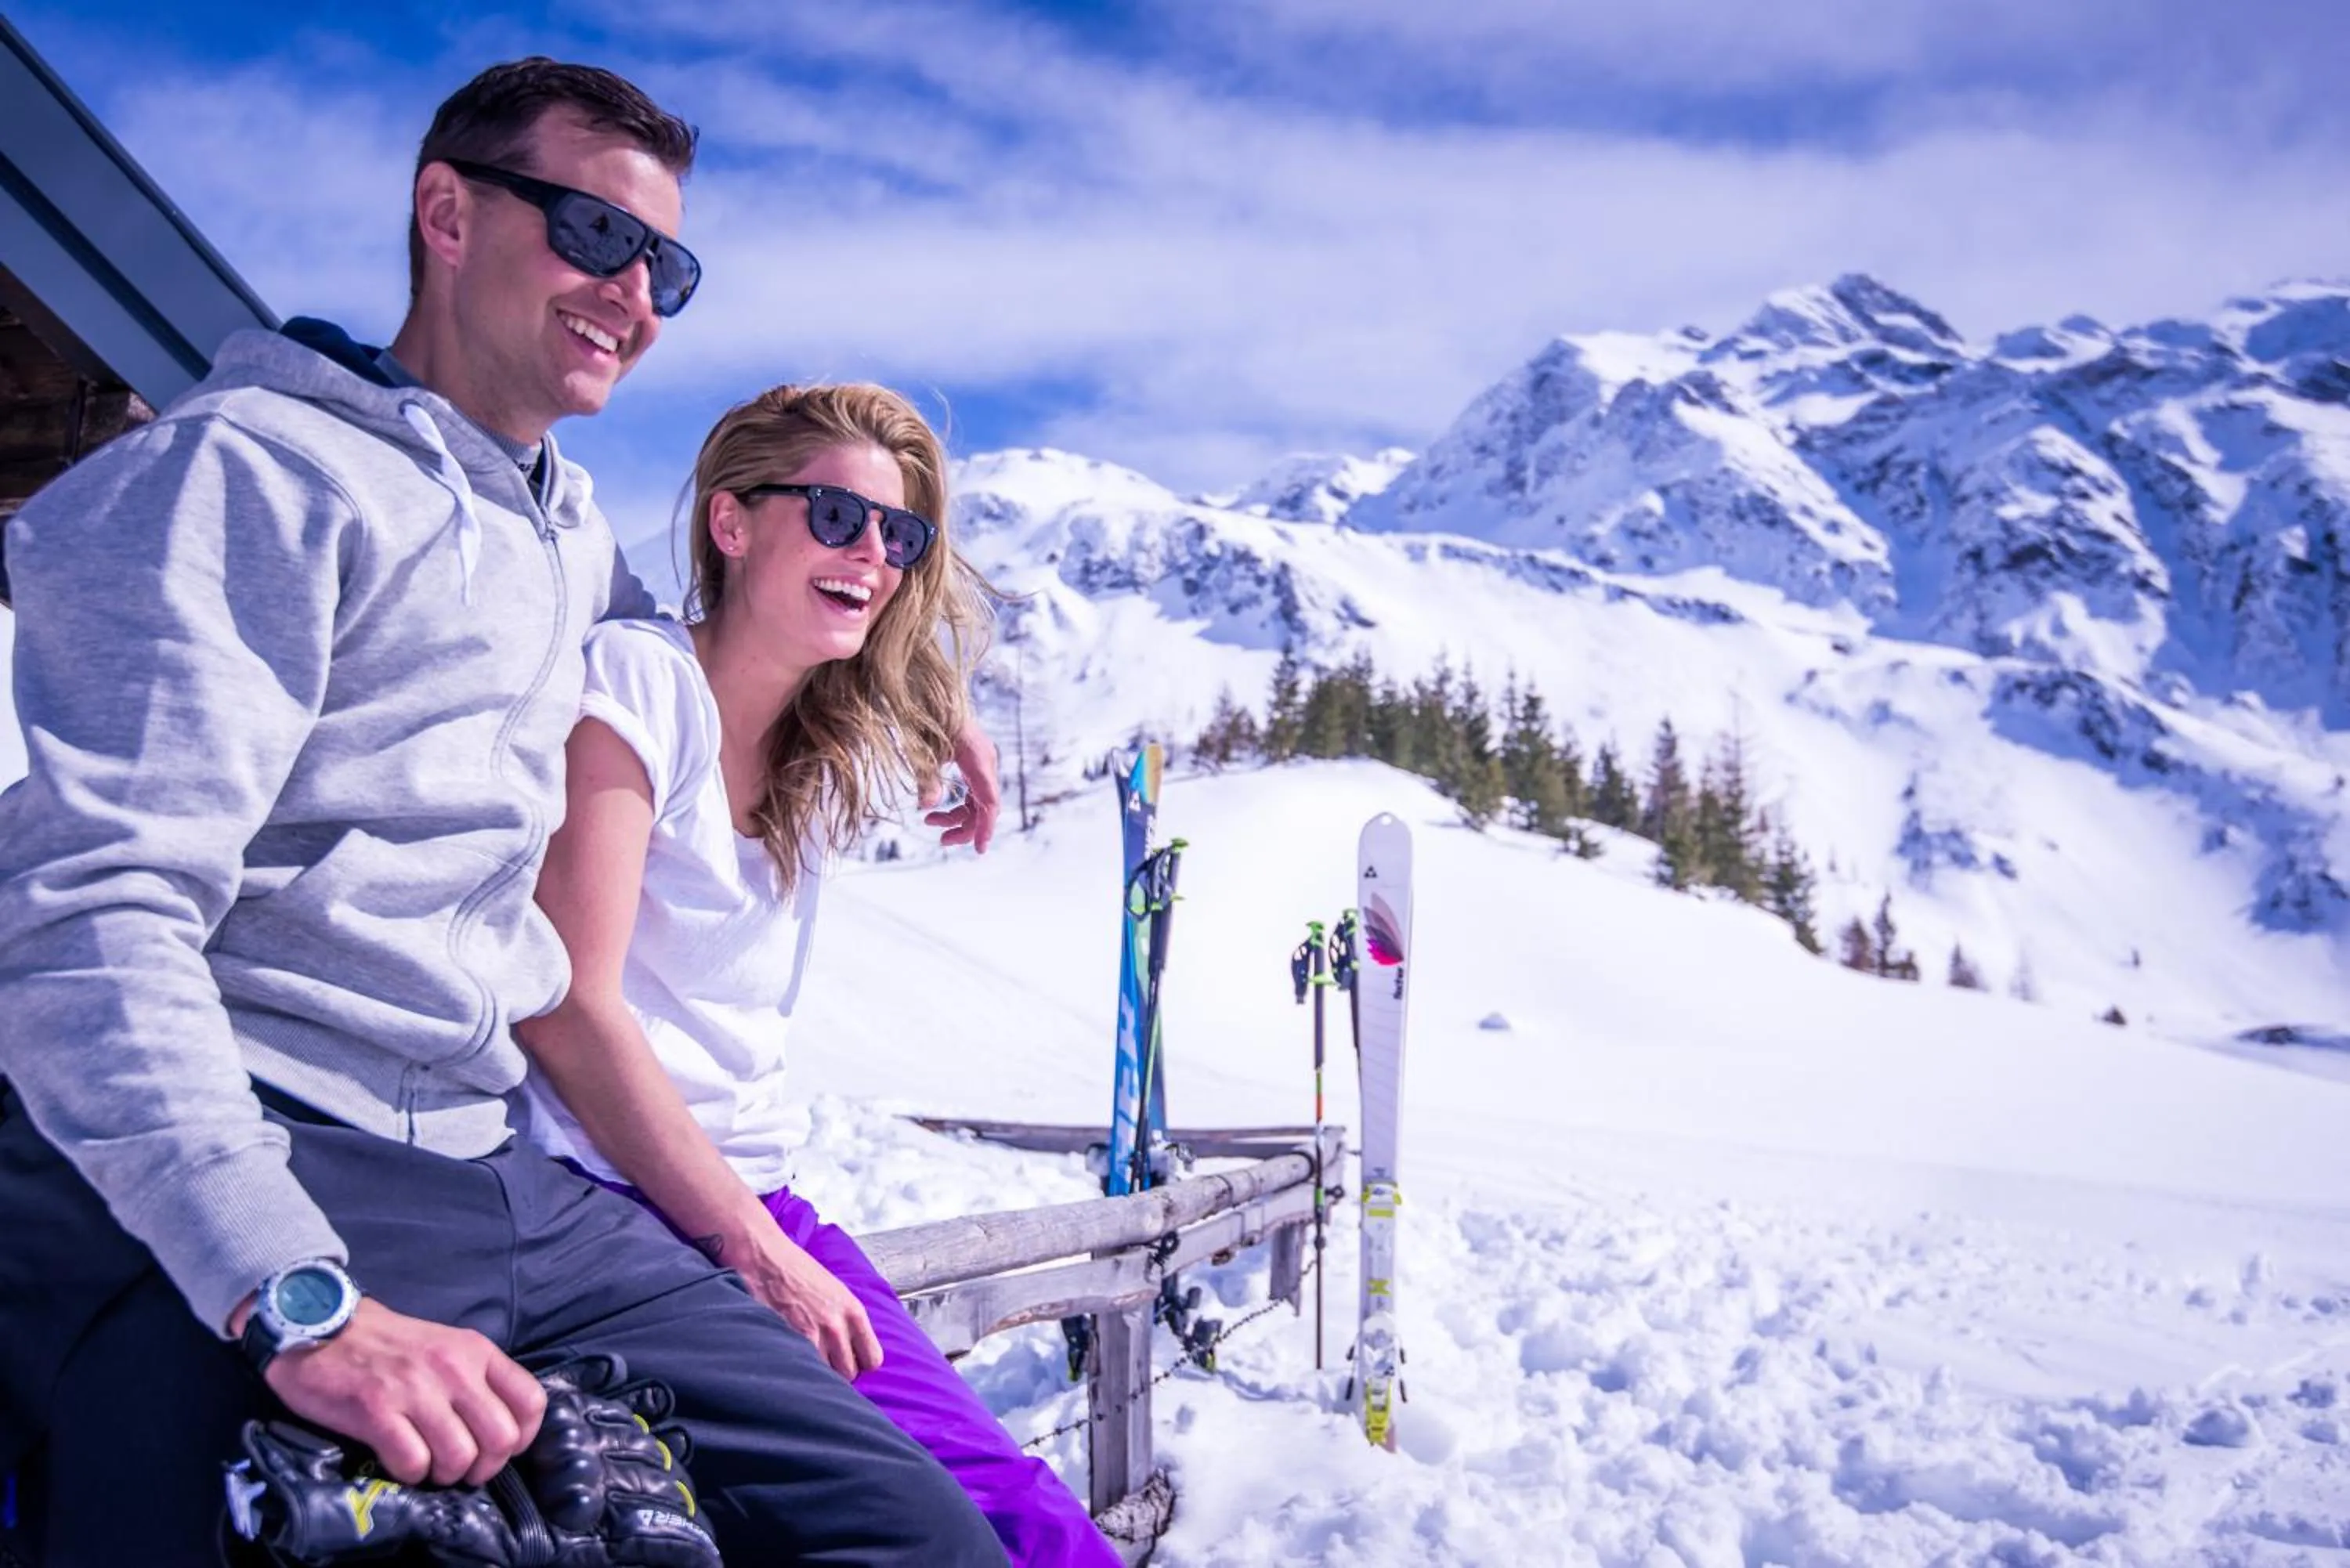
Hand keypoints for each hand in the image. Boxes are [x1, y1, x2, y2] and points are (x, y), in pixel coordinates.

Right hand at [226, 1355, 719, 1567]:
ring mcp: (421, 1387)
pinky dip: (406, 1470)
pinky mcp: (380, 1406)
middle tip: (449, 1469)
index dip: (522, 1451)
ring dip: (442, 1474)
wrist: (317, 1320)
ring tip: (416, 1463)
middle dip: (481, 1470)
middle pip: (503, 1446)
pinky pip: (415, 1459)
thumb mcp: (444, 1354)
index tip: (506, 1469)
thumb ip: (479, 1388)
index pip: (533, 1415)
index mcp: (480, 1357)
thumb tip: (522, 1436)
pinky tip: (389, 1459)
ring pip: (462, 1459)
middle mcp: (460, 1367)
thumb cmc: (384, 1347)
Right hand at [728, 1225, 883, 1380]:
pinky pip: (801, 1370)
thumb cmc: (795, 1269)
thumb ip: (845, 1319)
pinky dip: (795, 1369)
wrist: (763, 1255)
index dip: (859, 1364)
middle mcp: (837, 1325)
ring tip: (803, 1359)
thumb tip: (852, 1346)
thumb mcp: (834, 1290)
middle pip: (848, 1373)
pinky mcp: (788, 1339)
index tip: (848, 1362)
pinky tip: (787, 1358)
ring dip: (814, 1373)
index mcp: (853, 1311)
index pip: (872, 1360)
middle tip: (822, 1361)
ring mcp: (813, 1334)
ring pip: (824, 1377)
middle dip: (836, 1372)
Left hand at [925, 716, 999, 852]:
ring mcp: (982, 762)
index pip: (989, 803)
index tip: (979, 849)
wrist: (931, 692)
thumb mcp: (922, 750)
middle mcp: (986, 762)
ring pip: (978, 800)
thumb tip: (927, 807)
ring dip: (958, 816)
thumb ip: (927, 779)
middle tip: (941, 840)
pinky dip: (958, 803)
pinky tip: (937, 809)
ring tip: (929, 821)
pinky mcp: (974, 761)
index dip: (985, 828)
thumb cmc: (926, 717)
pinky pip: (973, 791)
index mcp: (978, 759)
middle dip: (965, 826)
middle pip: (985, 806)